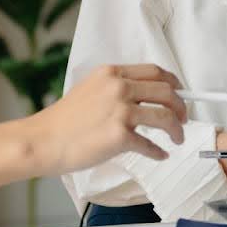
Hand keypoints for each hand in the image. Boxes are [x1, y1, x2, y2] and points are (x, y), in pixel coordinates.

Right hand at [26, 63, 186, 175]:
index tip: (179, 93)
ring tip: (176, 138)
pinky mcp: (119, 136)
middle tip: (183, 118)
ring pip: (165, 117)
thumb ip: (115, 88)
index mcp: (111, 73)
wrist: (43, 140)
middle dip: (181, 107)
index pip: (155, 71)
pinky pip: (150, 144)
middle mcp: (118, 87)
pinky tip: (160, 155)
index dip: (173, 83)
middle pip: (166, 92)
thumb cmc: (63, 121)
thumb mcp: (90, 89)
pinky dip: (158, 152)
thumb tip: (143, 97)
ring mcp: (120, 111)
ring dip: (176, 129)